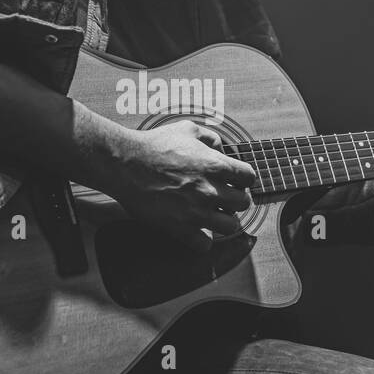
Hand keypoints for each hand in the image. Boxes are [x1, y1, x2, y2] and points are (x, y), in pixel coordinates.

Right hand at [107, 119, 255, 251]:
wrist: (124, 164)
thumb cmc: (153, 145)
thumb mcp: (186, 129)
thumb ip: (209, 137)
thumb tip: (220, 147)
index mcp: (214, 164)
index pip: (249, 177)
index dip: (243, 179)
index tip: (234, 181)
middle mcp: (209, 189)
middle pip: (243, 203)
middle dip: (236, 200)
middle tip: (225, 199)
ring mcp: (195, 211)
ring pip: (230, 226)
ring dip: (223, 221)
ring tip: (213, 216)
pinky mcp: (179, 227)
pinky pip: (205, 244)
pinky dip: (202, 240)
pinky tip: (196, 231)